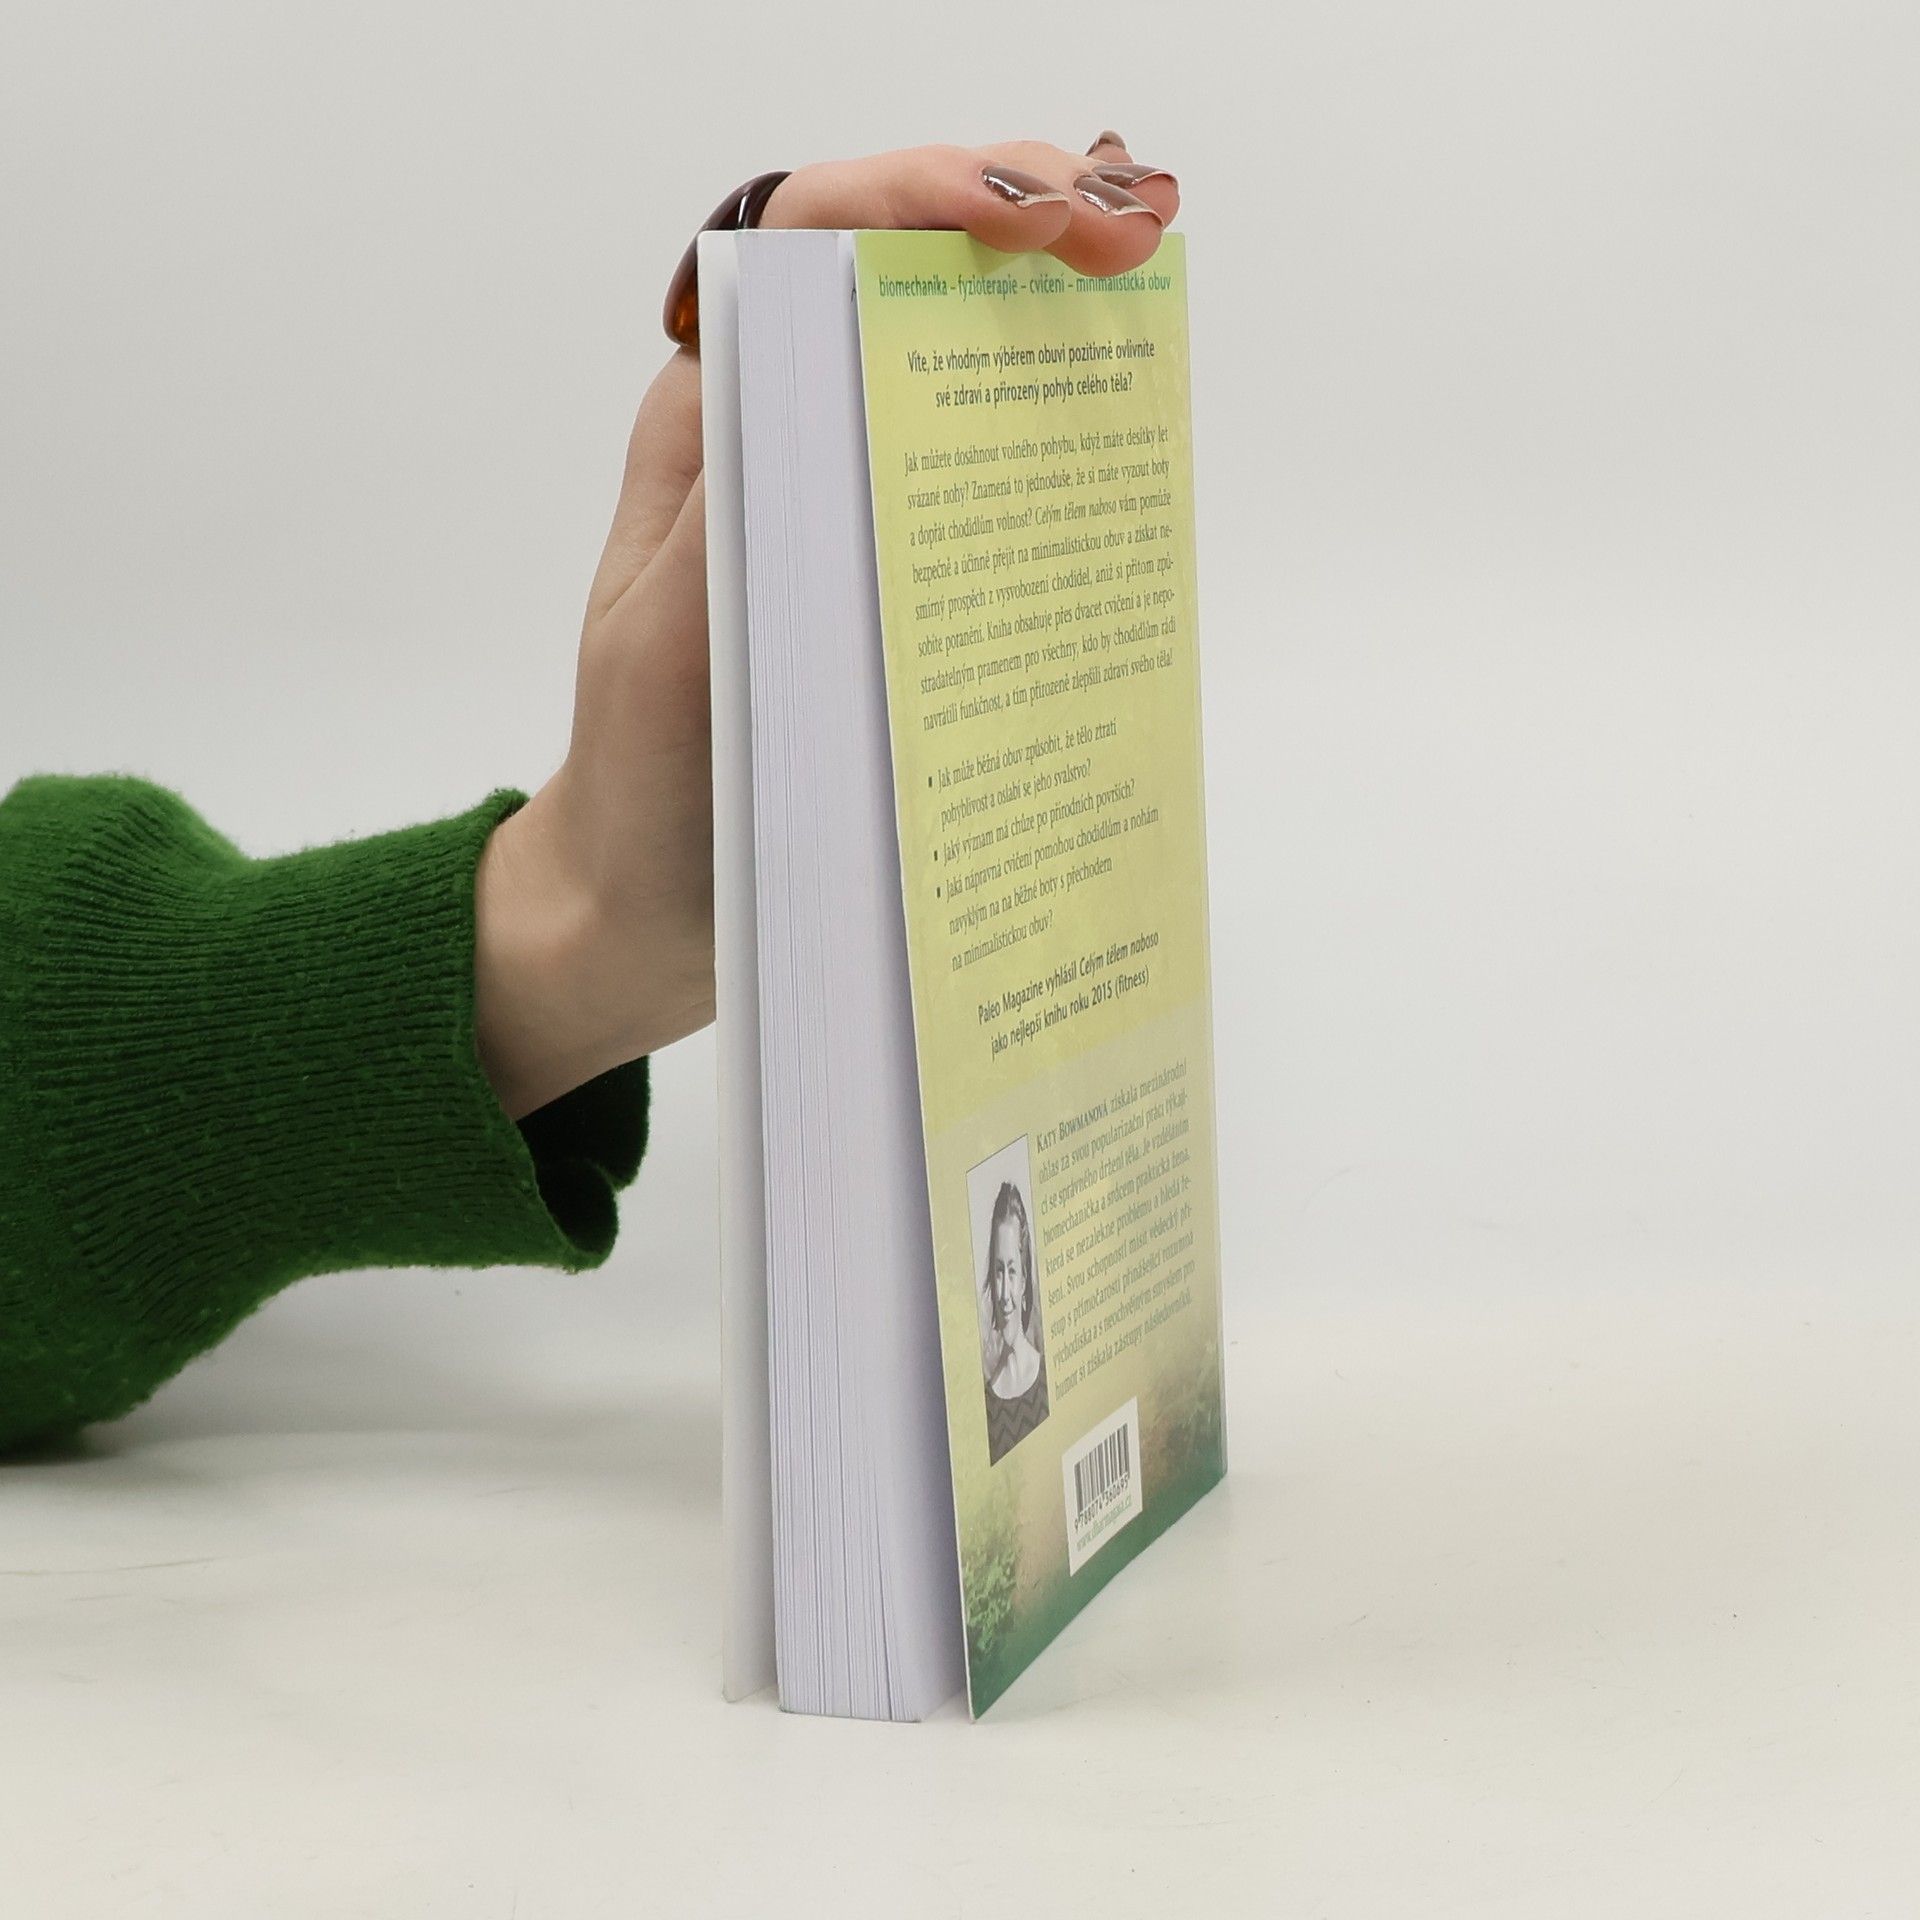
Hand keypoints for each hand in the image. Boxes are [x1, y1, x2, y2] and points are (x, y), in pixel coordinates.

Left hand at [474, 134, 1179, 1118]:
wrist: (647, 901)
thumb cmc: (644, 780)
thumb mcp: (670, 648)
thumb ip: (736, 520)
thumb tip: (842, 382)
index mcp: (714, 429)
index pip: (807, 242)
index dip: (919, 193)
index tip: (1031, 213)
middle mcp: (783, 444)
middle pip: (900, 278)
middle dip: (1019, 219)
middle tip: (1131, 236)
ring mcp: (846, 509)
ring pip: (951, 369)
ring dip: (1048, 317)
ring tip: (1140, 302)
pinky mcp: (893, 583)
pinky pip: (977, 485)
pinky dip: (1050, 441)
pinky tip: (1116, 444)